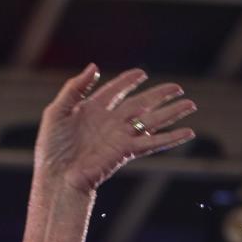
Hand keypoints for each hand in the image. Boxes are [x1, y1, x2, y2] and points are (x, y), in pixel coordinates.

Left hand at [35, 64, 196, 193]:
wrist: (56, 176)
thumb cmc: (51, 148)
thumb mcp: (56, 112)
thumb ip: (74, 88)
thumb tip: (95, 66)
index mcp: (91, 110)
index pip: (114, 91)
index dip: (128, 81)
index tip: (141, 73)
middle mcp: (108, 122)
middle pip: (139, 104)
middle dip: (158, 95)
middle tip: (177, 87)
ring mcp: (119, 136)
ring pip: (151, 120)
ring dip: (171, 112)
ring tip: (190, 104)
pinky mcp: (125, 151)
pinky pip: (152, 142)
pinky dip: (170, 138)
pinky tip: (187, 132)